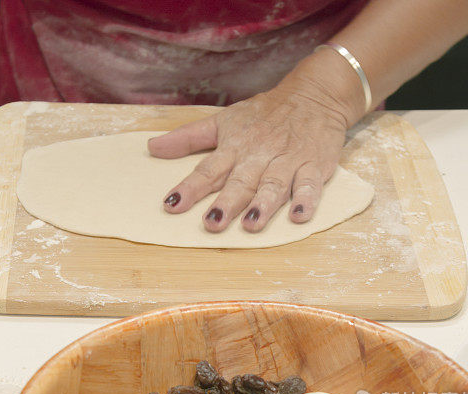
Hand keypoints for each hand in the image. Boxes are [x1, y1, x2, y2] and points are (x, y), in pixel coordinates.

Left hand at [148, 53, 357, 232]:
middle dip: (226, 203)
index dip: (190, 187)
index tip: (172, 205)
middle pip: (240, 182)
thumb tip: (152, 148)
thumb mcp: (224, 121)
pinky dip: (306, 200)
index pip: (208, 169)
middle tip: (212, 224)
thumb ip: (188, 138)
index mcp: (234, 147)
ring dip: (263, 205)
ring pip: (273, 185)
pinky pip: (310, 186)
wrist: (315, 95)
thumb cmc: (264, 114)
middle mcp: (258, 156)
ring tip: (251, 225)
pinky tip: (298, 216)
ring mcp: (287, 162)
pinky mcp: (314, 166)